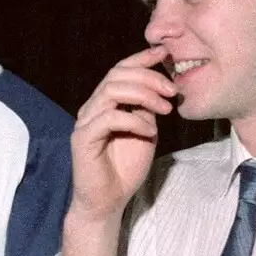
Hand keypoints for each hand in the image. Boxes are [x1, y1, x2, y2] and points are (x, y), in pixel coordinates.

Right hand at [69, 46, 176, 223]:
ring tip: (165, 108)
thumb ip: (146, 110)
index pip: (120, 71)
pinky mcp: (82, 139)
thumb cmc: (125, 168)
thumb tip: (159, 89)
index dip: (141, 58)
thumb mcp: (145, 132)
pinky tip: (150, 131)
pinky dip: (134, 120)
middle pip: (116, 76)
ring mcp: (85, 122)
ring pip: (111, 91)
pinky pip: (109, 119)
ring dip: (143, 95)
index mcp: (105, 103)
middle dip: (149, 77)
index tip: (165, 54)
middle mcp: (92, 108)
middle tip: (172, 90)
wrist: (108, 201)